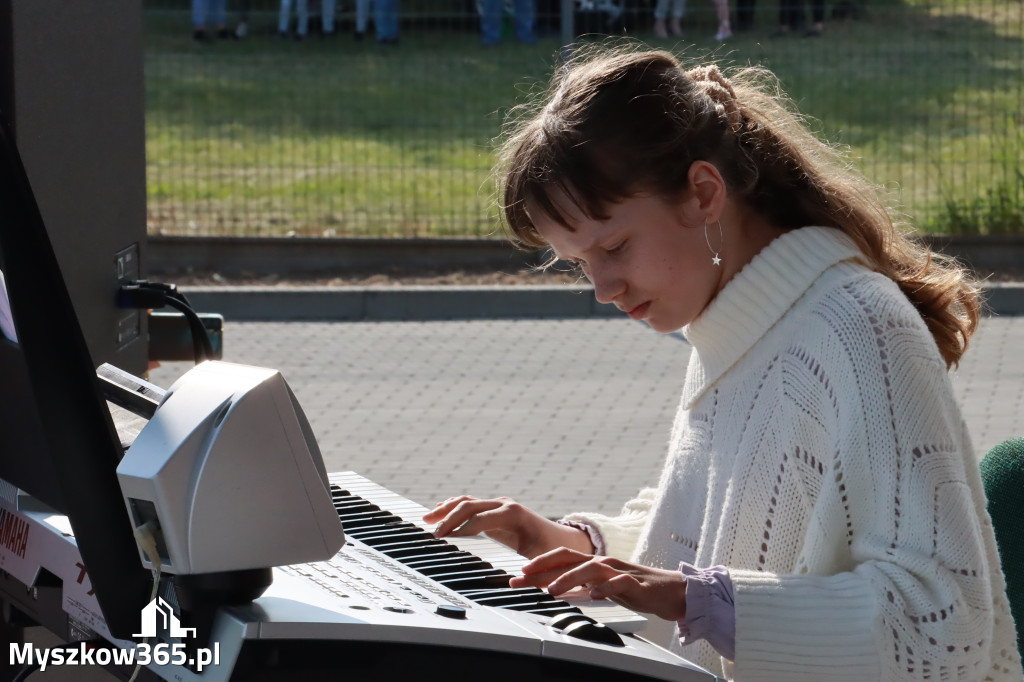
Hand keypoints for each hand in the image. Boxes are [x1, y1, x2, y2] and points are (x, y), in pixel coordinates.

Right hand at [422, 495, 592, 558]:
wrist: (562, 538)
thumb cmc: (552, 551)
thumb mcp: (542, 563)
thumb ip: (529, 572)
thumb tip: (513, 583)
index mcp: (514, 515)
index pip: (481, 517)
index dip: (462, 526)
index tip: (444, 537)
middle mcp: (505, 505)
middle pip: (470, 505)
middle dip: (449, 517)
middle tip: (432, 532)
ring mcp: (499, 505)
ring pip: (467, 501)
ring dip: (446, 508)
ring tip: (426, 518)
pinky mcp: (494, 509)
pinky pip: (470, 504)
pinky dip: (453, 507)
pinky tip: (439, 510)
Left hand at [510, 547, 686, 621]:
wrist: (671, 591)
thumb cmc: (635, 589)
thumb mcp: (601, 586)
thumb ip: (579, 585)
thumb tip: (553, 588)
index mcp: (593, 563)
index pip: (561, 558)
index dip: (539, 563)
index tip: (518, 573)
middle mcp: (603, 563)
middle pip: (569, 559)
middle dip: (543, 567)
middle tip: (523, 576)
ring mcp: (619, 571)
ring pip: (590, 569)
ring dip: (569, 578)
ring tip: (553, 590)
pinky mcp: (636, 584)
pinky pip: (619, 584)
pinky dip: (605, 588)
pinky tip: (594, 595)